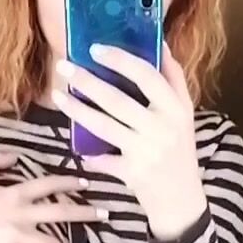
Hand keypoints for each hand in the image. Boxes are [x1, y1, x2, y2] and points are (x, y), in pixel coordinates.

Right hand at [0, 151, 105, 242]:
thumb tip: (13, 154)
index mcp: (12, 194)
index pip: (46, 185)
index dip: (68, 183)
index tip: (86, 183)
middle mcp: (20, 214)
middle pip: (58, 212)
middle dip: (84, 212)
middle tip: (104, 213)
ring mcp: (17, 235)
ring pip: (51, 240)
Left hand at [51, 41, 207, 240]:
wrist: (182, 199)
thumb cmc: (179, 148)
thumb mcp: (185, 113)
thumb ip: (173, 79)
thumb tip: (160, 43)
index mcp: (177, 108)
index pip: (148, 76)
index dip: (120, 60)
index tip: (95, 48)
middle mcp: (162, 128)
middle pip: (118, 100)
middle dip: (87, 81)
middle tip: (64, 66)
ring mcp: (146, 152)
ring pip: (103, 126)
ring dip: (77, 109)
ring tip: (58, 95)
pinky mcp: (131, 173)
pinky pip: (101, 159)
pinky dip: (87, 153)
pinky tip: (76, 144)